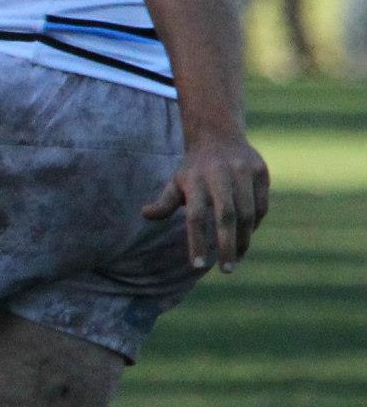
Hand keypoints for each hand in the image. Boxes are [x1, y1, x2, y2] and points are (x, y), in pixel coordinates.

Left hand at [142, 134, 269, 272]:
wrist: (218, 135)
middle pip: (227, 217)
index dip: (196, 242)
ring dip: (244, 240)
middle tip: (225, 271)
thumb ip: (164, 202)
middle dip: (226, 246)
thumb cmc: (194, 169)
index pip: (196, 216)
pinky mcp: (261, 172)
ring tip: (235, 258)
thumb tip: (145, 214)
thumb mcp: (176, 182)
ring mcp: (243, 172)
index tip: (196, 266)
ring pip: (248, 213)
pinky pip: (262, 206)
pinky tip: (246, 237)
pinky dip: (255, 225)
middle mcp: (220, 175)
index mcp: (195, 180)